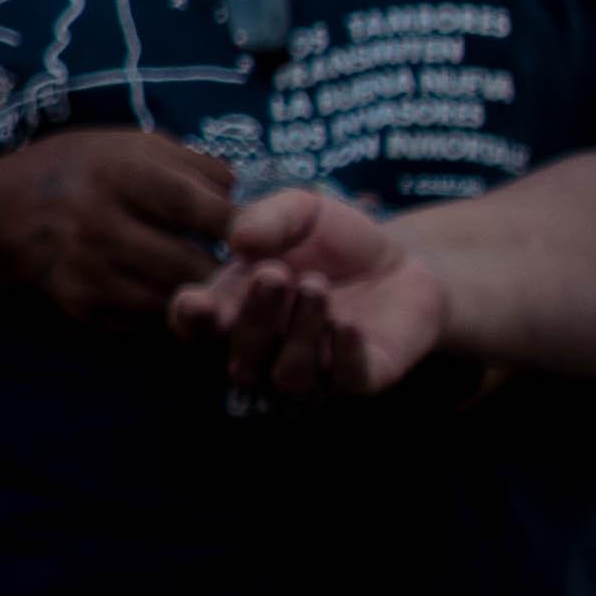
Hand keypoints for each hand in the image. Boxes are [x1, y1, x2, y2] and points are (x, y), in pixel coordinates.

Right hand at [0, 130, 235, 327]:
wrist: (3, 213)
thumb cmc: (82, 170)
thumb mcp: (132, 145)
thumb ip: (193, 166)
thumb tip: (247, 200)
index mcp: (116, 173)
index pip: (196, 207)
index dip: (240, 226)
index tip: (265, 236)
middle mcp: (98, 223)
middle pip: (190, 265)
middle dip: (227, 273)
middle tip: (250, 273)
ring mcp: (87, 271)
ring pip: (172, 300)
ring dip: (201, 298)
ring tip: (218, 287)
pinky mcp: (81, 306)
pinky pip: (145, 321)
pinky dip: (167, 313)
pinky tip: (173, 296)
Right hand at [168, 190, 451, 396]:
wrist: (405, 258)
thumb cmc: (335, 239)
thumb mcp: (299, 210)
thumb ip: (266, 218)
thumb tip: (238, 241)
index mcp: (236, 307)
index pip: (195, 330)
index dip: (190, 323)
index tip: (201, 303)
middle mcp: (267, 350)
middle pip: (241, 362)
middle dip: (254, 318)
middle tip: (277, 274)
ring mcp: (314, 370)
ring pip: (289, 380)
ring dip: (298, 336)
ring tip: (318, 289)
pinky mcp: (363, 379)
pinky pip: (345, 385)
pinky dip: (343, 356)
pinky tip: (349, 324)